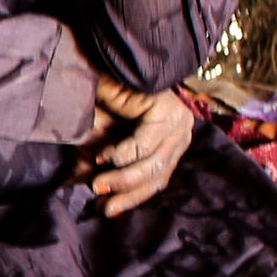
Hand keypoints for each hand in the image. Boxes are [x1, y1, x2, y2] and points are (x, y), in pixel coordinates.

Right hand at [72, 80, 195, 217]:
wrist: (97, 65)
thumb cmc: (99, 102)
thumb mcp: (101, 144)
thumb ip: (103, 172)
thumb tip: (98, 206)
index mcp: (171, 143)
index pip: (157, 179)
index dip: (131, 198)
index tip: (105, 211)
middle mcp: (180, 133)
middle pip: (157, 175)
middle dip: (125, 191)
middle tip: (98, 197)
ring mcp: (178, 121)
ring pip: (152, 164)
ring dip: (121, 178)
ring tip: (97, 183)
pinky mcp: (167, 110)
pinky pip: (144, 143)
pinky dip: (122, 154)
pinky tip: (104, 158)